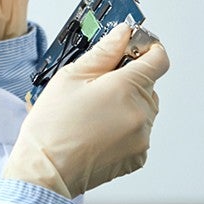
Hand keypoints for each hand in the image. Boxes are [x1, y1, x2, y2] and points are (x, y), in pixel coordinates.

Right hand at [1, 24, 169, 198]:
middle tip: (96, 86)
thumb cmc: (52, 124)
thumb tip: (121, 34)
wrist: (45, 169)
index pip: (158, 59)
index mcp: (126, 88)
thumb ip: (103, 52)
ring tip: (92, 113)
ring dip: (126, 105)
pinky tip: (97, 131)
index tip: (134, 46)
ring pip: (143, 109)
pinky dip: (124, 128)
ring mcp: (142, 138)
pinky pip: (138, 133)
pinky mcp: (138, 157)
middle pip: (148, 85)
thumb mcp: (70, 77)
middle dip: (127, 80)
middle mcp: (141, 113)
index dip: (147, 48)